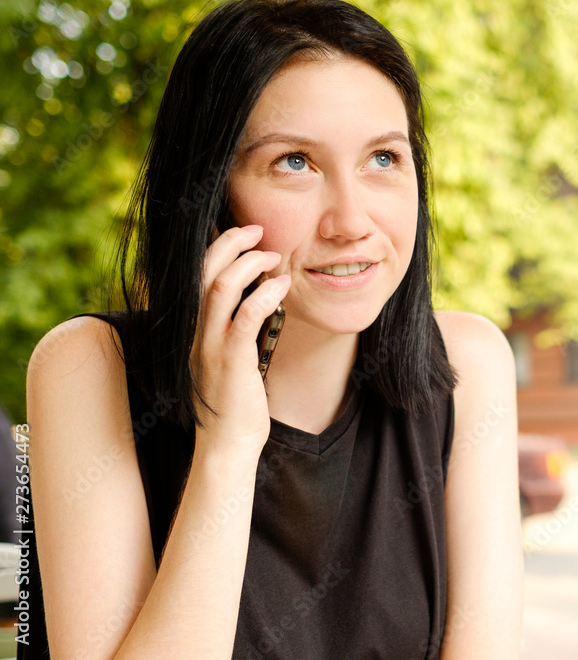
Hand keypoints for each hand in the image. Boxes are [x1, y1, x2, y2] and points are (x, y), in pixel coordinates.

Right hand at [189, 224, 289, 457]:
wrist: (228, 444)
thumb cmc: (236, 403)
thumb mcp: (232, 358)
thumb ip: (238, 329)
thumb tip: (259, 299)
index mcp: (196, 329)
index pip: (198, 275)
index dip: (219, 248)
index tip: (245, 235)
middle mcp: (197, 332)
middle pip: (204, 271)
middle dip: (230, 242)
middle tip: (258, 230)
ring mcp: (210, 345)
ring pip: (220, 287)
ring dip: (249, 263)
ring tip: (274, 256)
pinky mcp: (231, 361)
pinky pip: (246, 317)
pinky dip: (264, 295)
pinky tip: (283, 286)